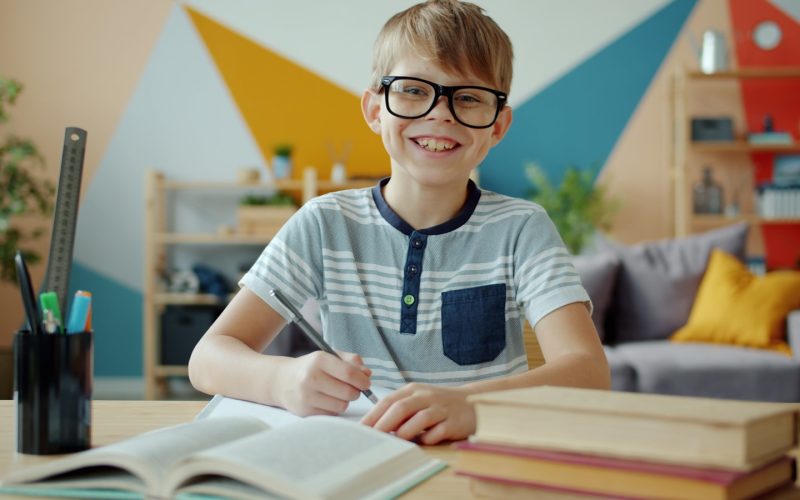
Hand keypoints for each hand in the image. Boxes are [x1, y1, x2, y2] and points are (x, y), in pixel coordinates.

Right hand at [277, 351, 371, 416]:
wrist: (282, 381)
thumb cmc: (312, 367)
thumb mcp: (330, 356)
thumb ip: (351, 361)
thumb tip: (367, 374)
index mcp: (319, 360)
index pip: (349, 373)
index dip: (362, 380)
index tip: (366, 383)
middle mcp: (311, 377)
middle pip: (348, 392)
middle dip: (356, 392)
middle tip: (353, 389)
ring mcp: (306, 396)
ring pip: (341, 406)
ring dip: (345, 401)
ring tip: (337, 394)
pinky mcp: (304, 411)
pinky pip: (332, 414)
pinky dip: (334, 409)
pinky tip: (326, 401)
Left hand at [360, 383, 474, 444]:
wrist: (472, 403)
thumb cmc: (438, 405)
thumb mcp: (418, 401)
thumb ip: (399, 410)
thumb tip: (375, 427)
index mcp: (414, 390)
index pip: (389, 400)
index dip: (373, 414)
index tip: (360, 429)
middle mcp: (426, 396)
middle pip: (401, 408)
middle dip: (384, 423)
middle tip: (373, 437)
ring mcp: (441, 408)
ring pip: (420, 418)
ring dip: (405, 431)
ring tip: (395, 441)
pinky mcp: (454, 422)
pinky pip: (438, 431)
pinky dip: (429, 438)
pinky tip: (424, 442)